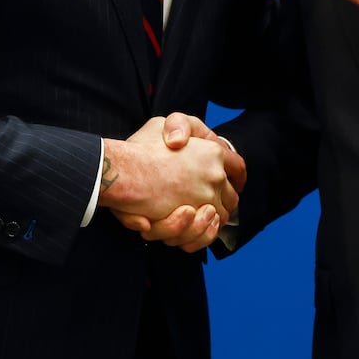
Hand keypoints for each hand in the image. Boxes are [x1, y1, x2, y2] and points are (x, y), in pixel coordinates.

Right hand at [113, 113, 245, 251]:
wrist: (121, 172)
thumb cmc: (138, 148)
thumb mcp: (161, 125)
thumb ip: (179, 129)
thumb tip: (179, 142)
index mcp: (213, 152)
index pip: (237, 168)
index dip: (235, 176)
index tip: (232, 183)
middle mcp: (216, 175)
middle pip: (230, 197)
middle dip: (220, 202)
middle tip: (202, 205)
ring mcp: (207, 197)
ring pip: (219, 218)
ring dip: (206, 221)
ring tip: (187, 214)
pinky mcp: (193, 219)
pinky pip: (205, 234)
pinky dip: (199, 234)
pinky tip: (184, 224)